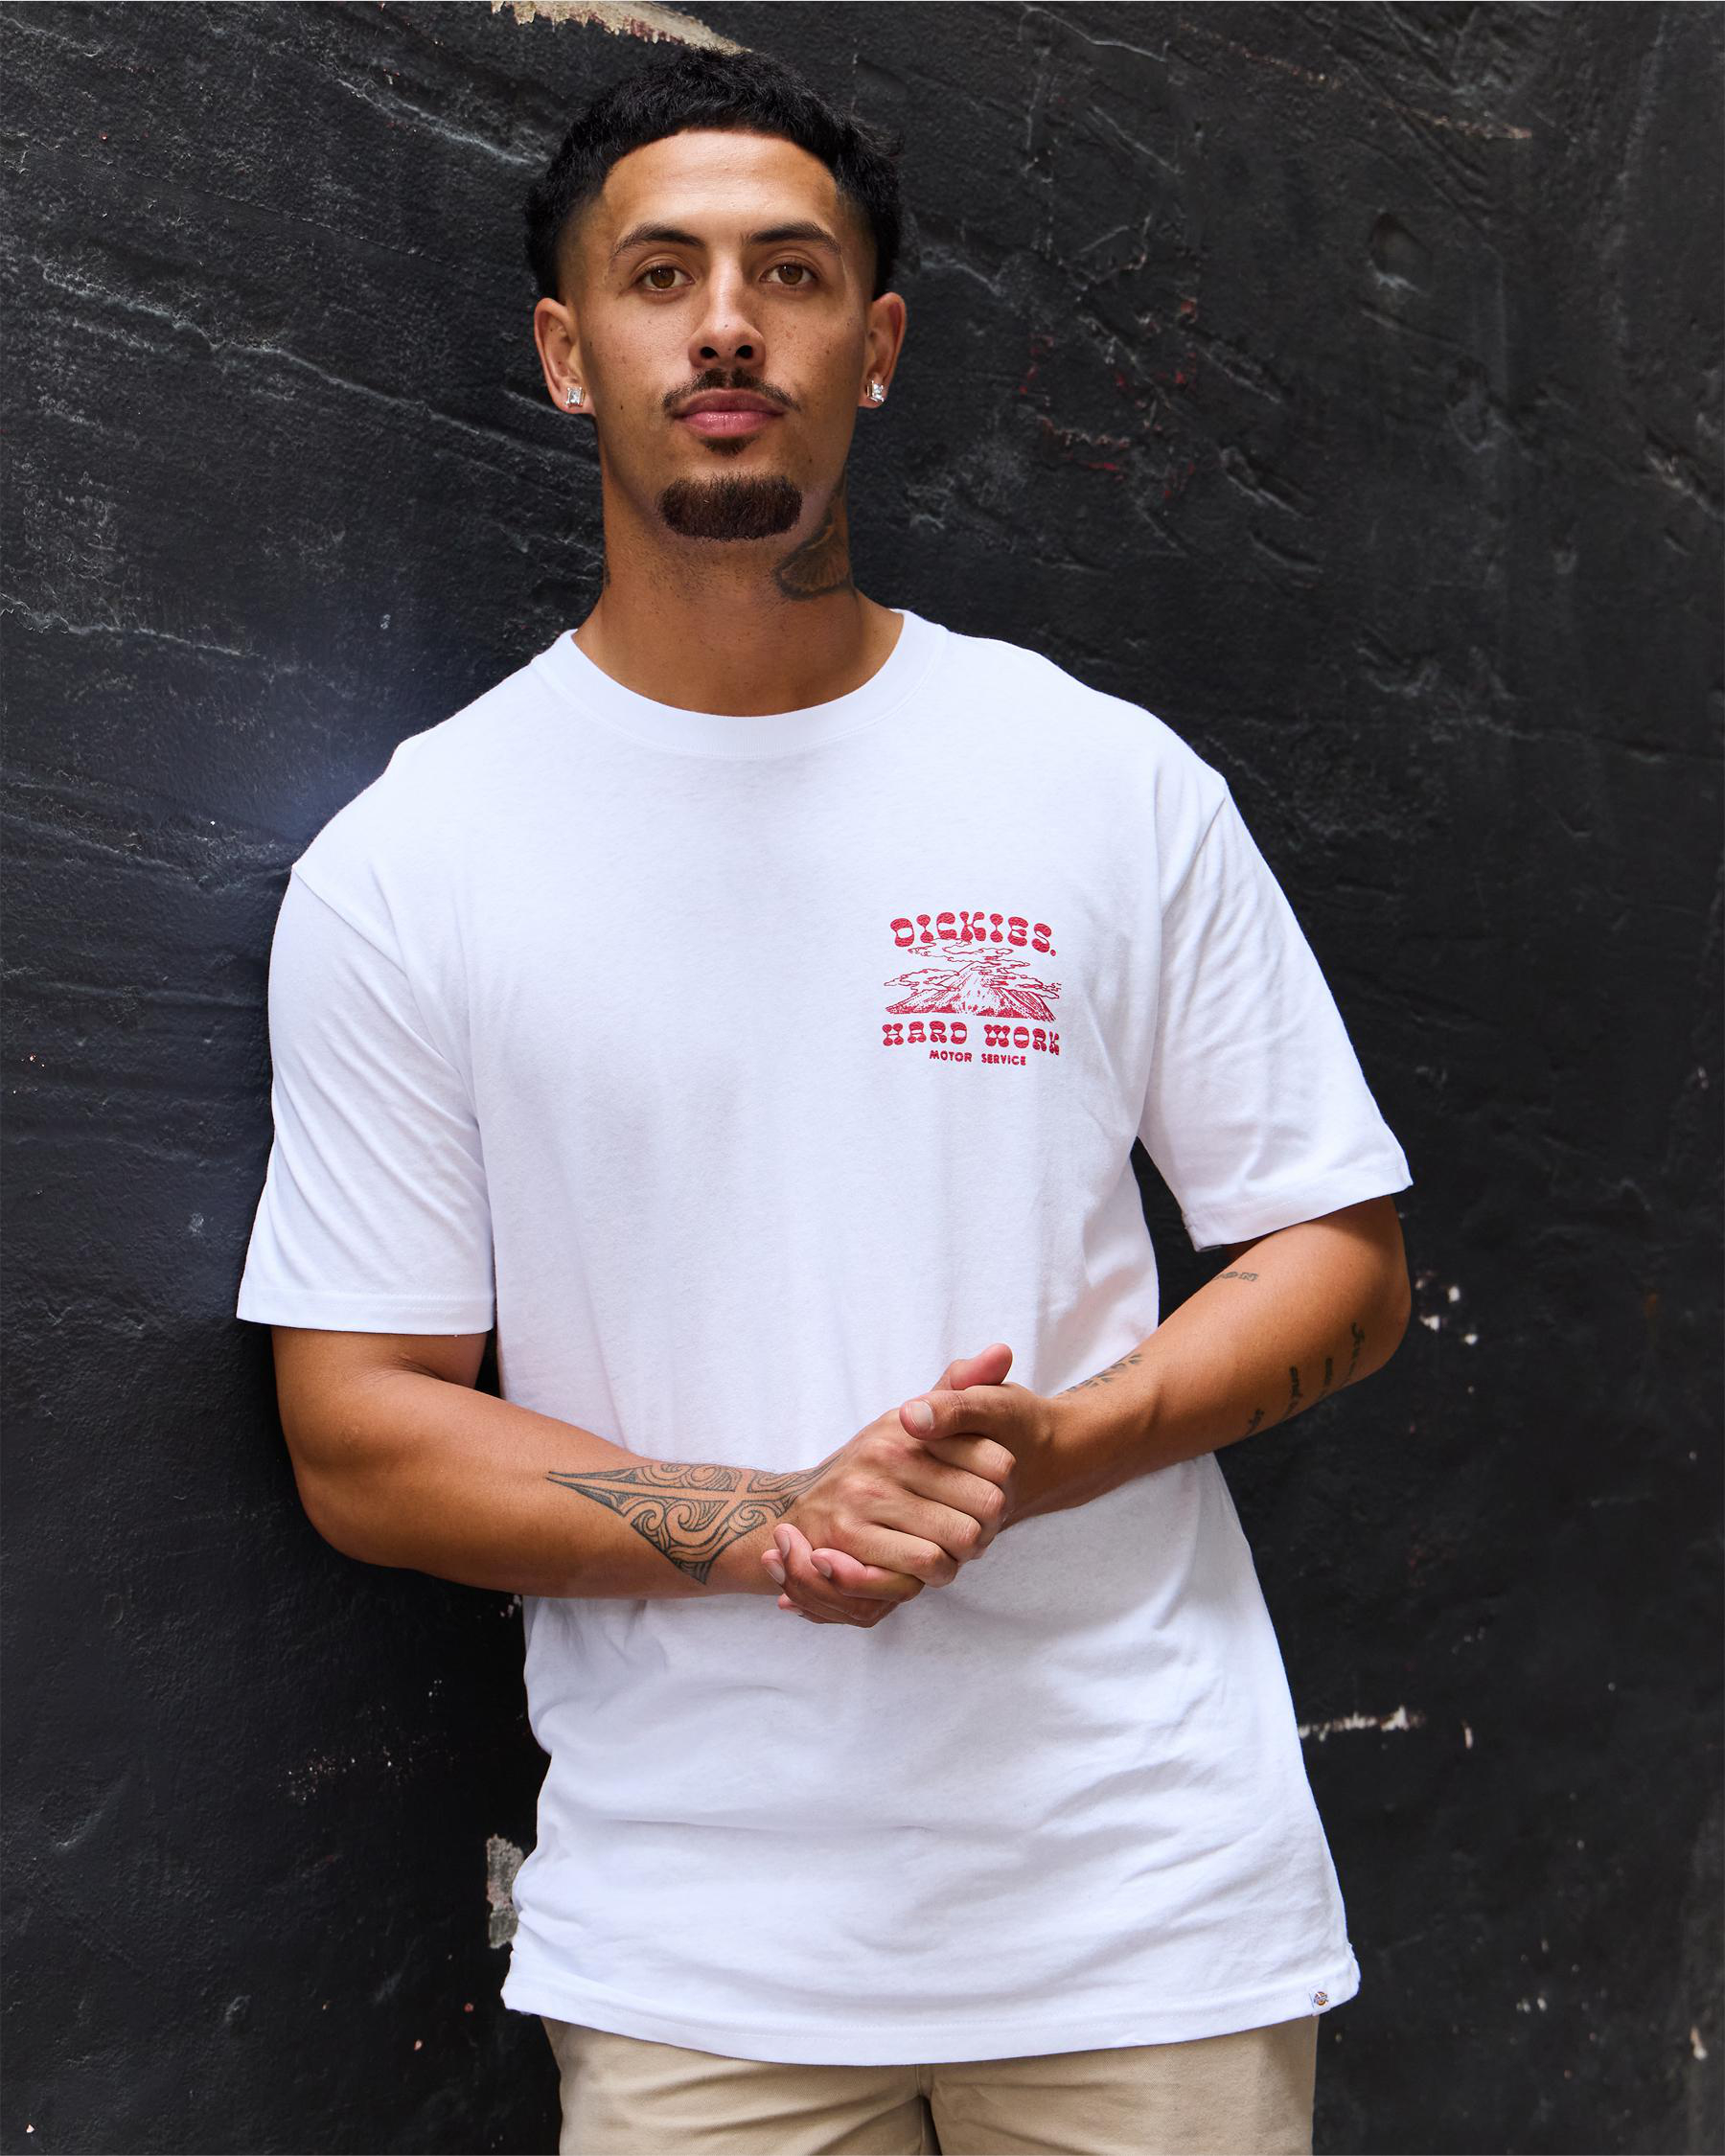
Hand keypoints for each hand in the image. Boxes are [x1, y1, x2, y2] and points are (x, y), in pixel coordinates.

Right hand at [763, 1344, 1033, 1627]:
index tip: (984, 1494)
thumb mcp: (912, 1420)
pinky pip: (921, 1570)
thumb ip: (959, 1388)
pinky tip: (917, 1569)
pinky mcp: (847, 1540)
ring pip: (959, 1542)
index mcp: (908, 1424)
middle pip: (987, 1507)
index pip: (997, 1460)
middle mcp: (886, 1454)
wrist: (799, 1511)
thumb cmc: (872, 1467)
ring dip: (959, 1557)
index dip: (1002, 1487)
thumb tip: (1003, 1351)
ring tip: (943, 1553)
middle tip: (968, 1534)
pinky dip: (927, 1577)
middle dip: (986, 1529)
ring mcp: (863, 1497)